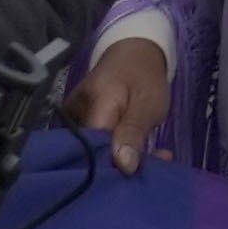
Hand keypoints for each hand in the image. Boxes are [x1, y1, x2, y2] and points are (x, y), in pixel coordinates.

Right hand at [79, 31, 179, 162]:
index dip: (113, 168)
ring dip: (121, 162)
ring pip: (92, 152)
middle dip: (120, 167)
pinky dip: (115, 153)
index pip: (93, 149)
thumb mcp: (147, 103)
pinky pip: (92, 145)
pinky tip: (137, 155)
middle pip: (89, 153)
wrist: (133, 52)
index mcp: (93, 104)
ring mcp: (73, 118)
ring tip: (152, 160)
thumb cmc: (143, 75)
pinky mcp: (78, 123)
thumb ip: (133, 132)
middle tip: (153, 167)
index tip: (137, 177)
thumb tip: (123, 166)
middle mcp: (75, 113)